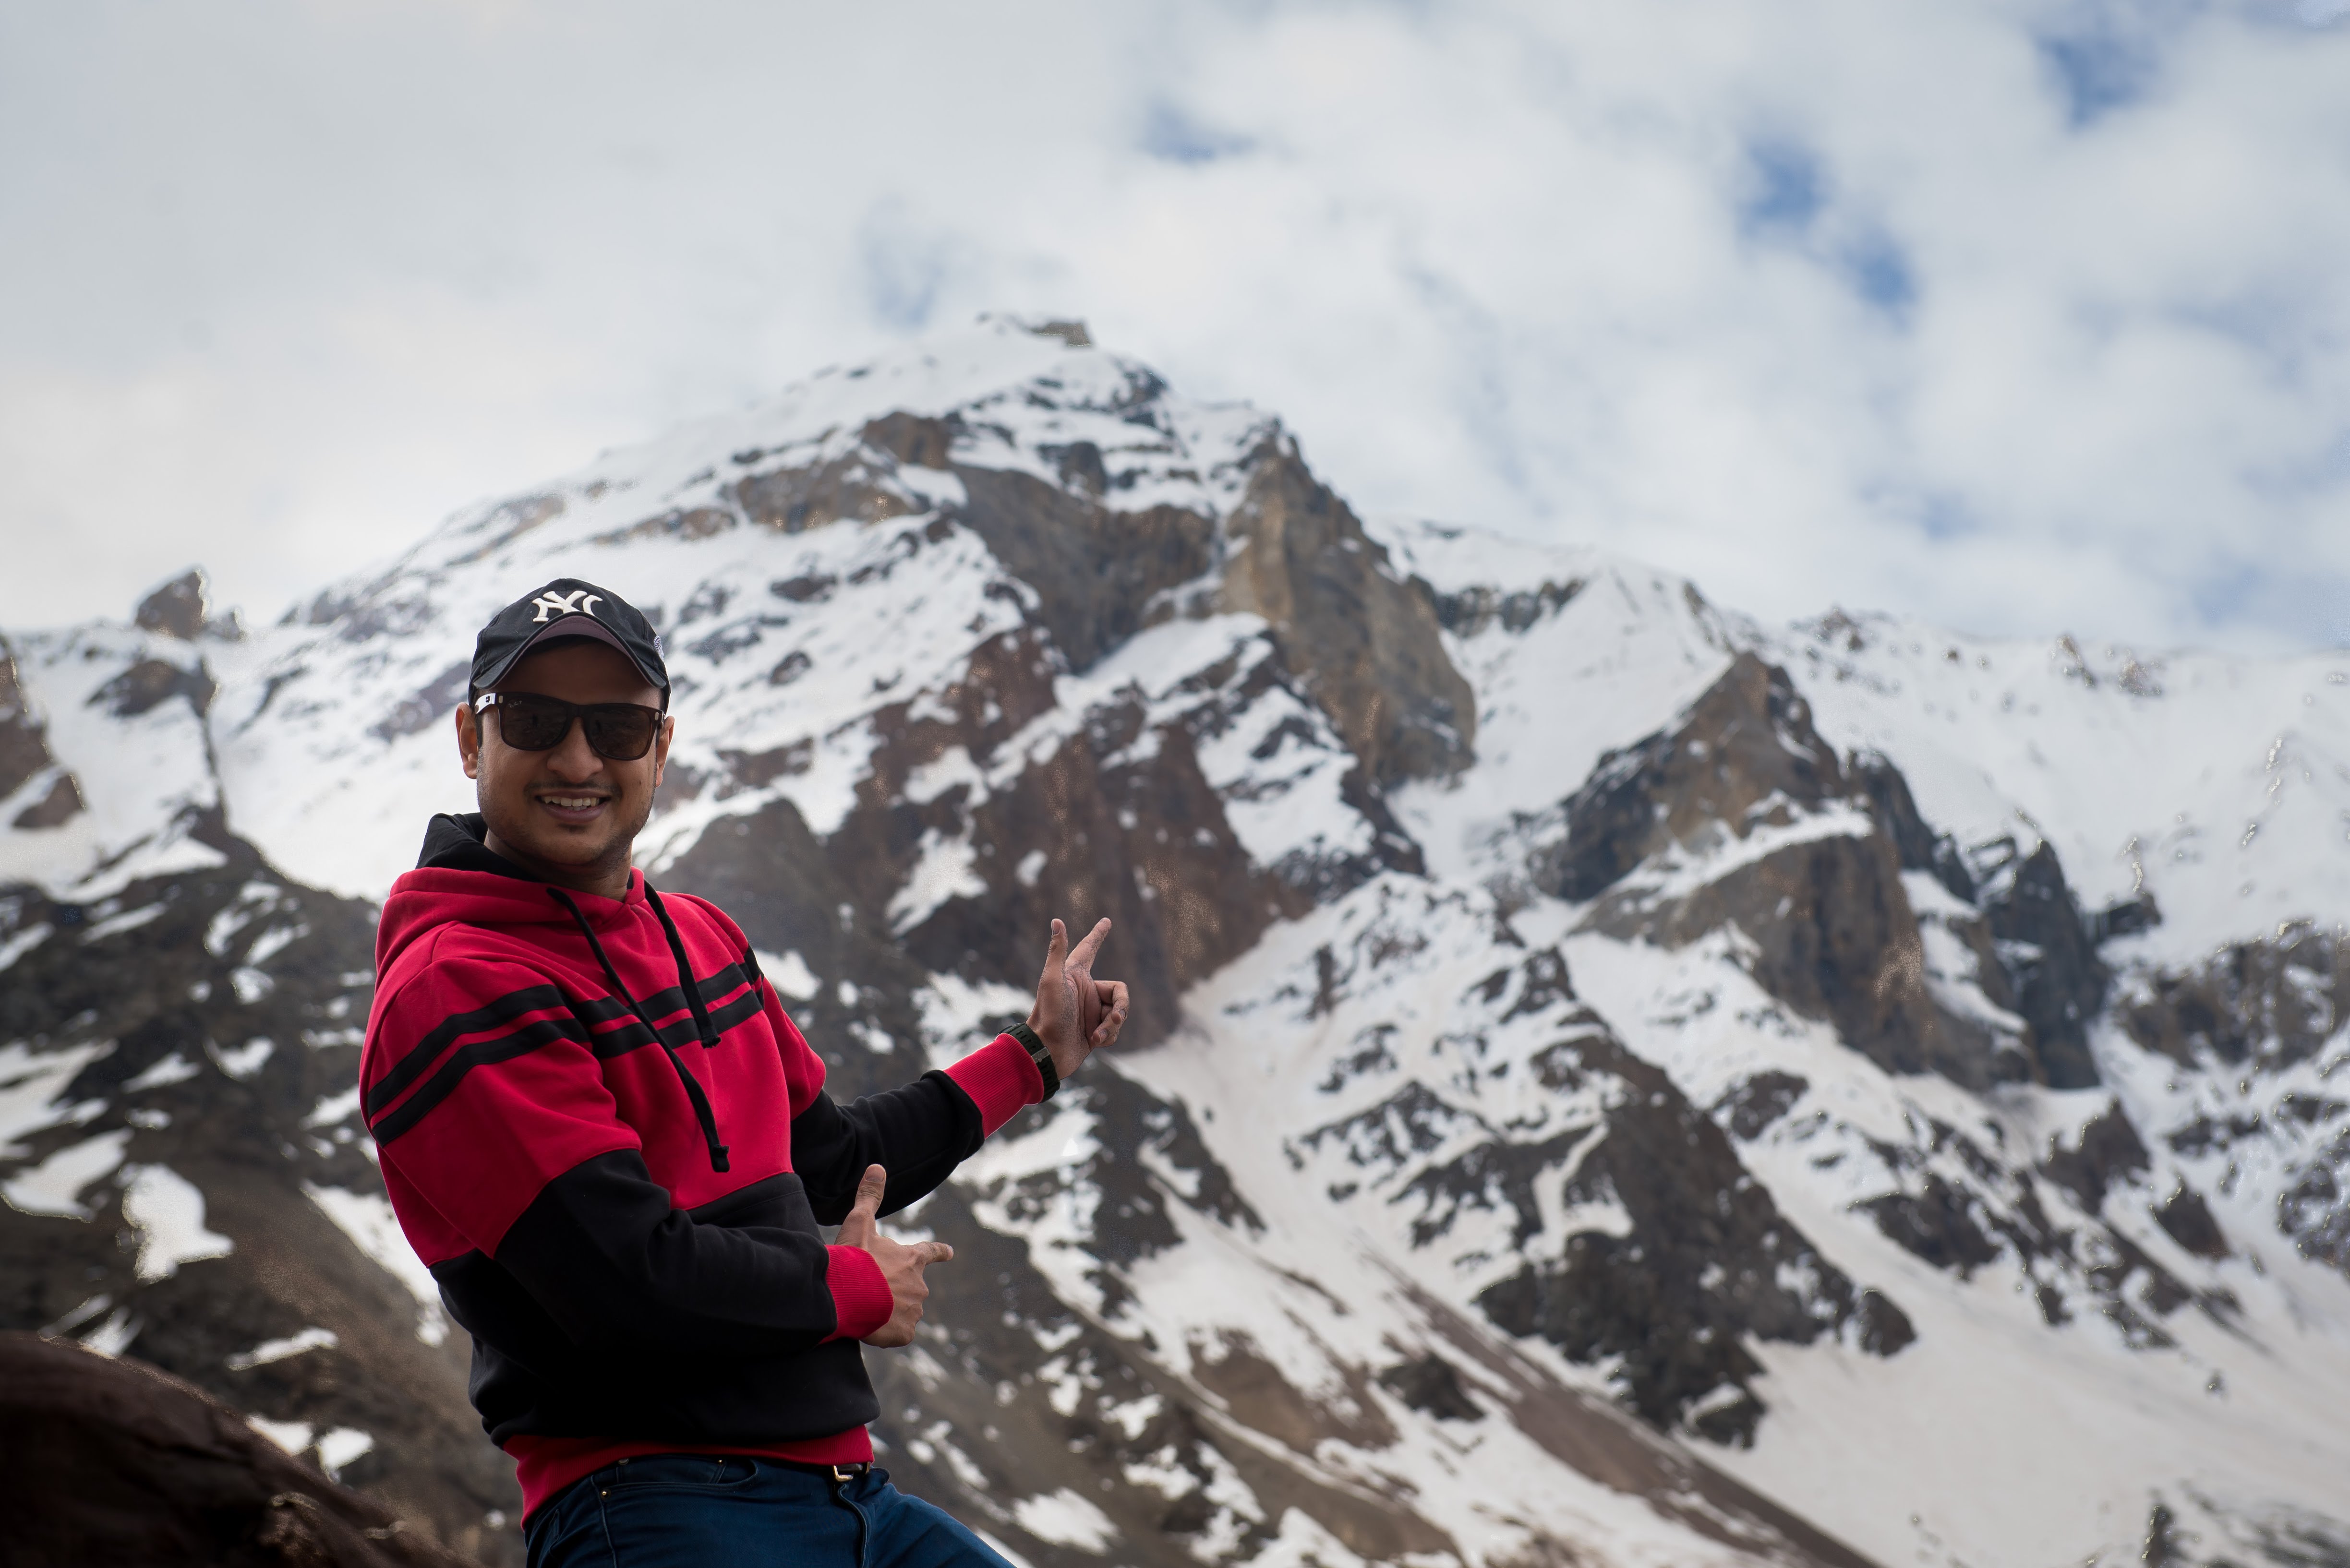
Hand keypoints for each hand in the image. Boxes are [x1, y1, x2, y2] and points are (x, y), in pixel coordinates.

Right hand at [835, 1164, 952, 1347]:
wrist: (844, 1295)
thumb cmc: (853, 1259)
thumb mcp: (859, 1223)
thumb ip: (870, 1196)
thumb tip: (878, 1166)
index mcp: (912, 1259)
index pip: (931, 1251)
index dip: (939, 1251)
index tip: (950, 1252)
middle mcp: (919, 1284)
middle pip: (911, 1287)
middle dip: (893, 1290)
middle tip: (870, 1289)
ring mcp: (914, 1310)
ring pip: (903, 1312)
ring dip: (888, 1310)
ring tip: (865, 1306)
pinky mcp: (905, 1333)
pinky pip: (898, 1334)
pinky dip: (886, 1332)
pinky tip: (870, 1324)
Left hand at [1028, 917, 1130, 1080]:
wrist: (1047, 1052)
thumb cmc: (1048, 1014)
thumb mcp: (1052, 980)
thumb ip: (1057, 951)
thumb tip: (1056, 920)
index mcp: (1076, 976)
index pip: (1089, 948)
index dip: (1098, 935)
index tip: (1106, 921)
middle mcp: (1085, 992)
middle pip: (1119, 992)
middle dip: (1121, 1006)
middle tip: (1114, 1018)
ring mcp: (1090, 1012)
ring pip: (1119, 1013)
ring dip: (1111, 1025)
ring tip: (1095, 1036)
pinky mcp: (1094, 1032)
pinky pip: (1114, 1030)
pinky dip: (1108, 1036)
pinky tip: (1093, 1042)